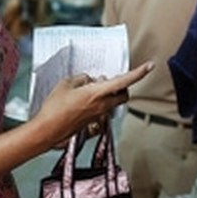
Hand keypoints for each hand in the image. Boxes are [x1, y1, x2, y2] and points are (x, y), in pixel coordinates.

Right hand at [36, 63, 152, 144]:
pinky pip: (101, 110)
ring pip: (112, 103)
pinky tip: (81, 100)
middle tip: (109, 80)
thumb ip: (81, 79)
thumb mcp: (66, 84)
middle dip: (122, 86)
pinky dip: (97, 103)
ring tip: (90, 89)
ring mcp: (97, 116)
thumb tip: (89, 80)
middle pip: (123, 95)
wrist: (47, 131)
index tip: (149, 66)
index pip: (124, 81)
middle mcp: (102, 106)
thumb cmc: (54, 109)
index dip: (139, 73)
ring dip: (108, 95)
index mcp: (98, 94)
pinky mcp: (91, 123)